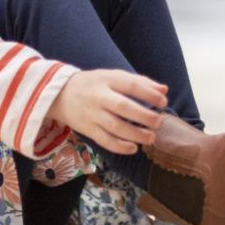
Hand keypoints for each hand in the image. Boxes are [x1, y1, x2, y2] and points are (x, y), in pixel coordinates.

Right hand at [48, 70, 167, 154]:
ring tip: (151, 138)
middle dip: (144, 116)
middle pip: (123, 107)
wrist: (59, 94)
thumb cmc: (95, 84)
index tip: (163, 102)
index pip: (131, 85)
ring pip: (115, 127)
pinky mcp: (87, 129)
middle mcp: (99, 96)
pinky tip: (134, 148)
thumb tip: (164, 90)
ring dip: (135, 134)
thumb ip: (140, 82)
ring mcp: (92, 114)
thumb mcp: (114, 76)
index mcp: (108, 79)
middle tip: (158, 122)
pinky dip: (120, 146)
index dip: (149, 94)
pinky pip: (104, 140)